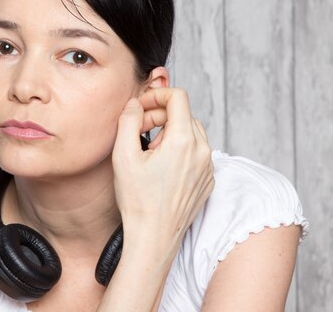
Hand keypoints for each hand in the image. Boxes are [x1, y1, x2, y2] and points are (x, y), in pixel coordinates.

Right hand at [112, 87, 214, 255]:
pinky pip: (197, 152)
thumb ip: (128, 121)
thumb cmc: (138, 201)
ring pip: (192, 132)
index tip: (141, 108)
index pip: (178, 97)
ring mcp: (208, 167)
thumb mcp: (124, 156)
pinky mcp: (208, 180)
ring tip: (150, 152)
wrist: (153, 237)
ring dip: (170, 132)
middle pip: (184, 114)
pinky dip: (180, 150)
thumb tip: (135, 104)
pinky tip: (162, 167)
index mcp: (184, 141)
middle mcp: (202, 151)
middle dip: (160, 115)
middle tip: (138, 131)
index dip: (156, 95)